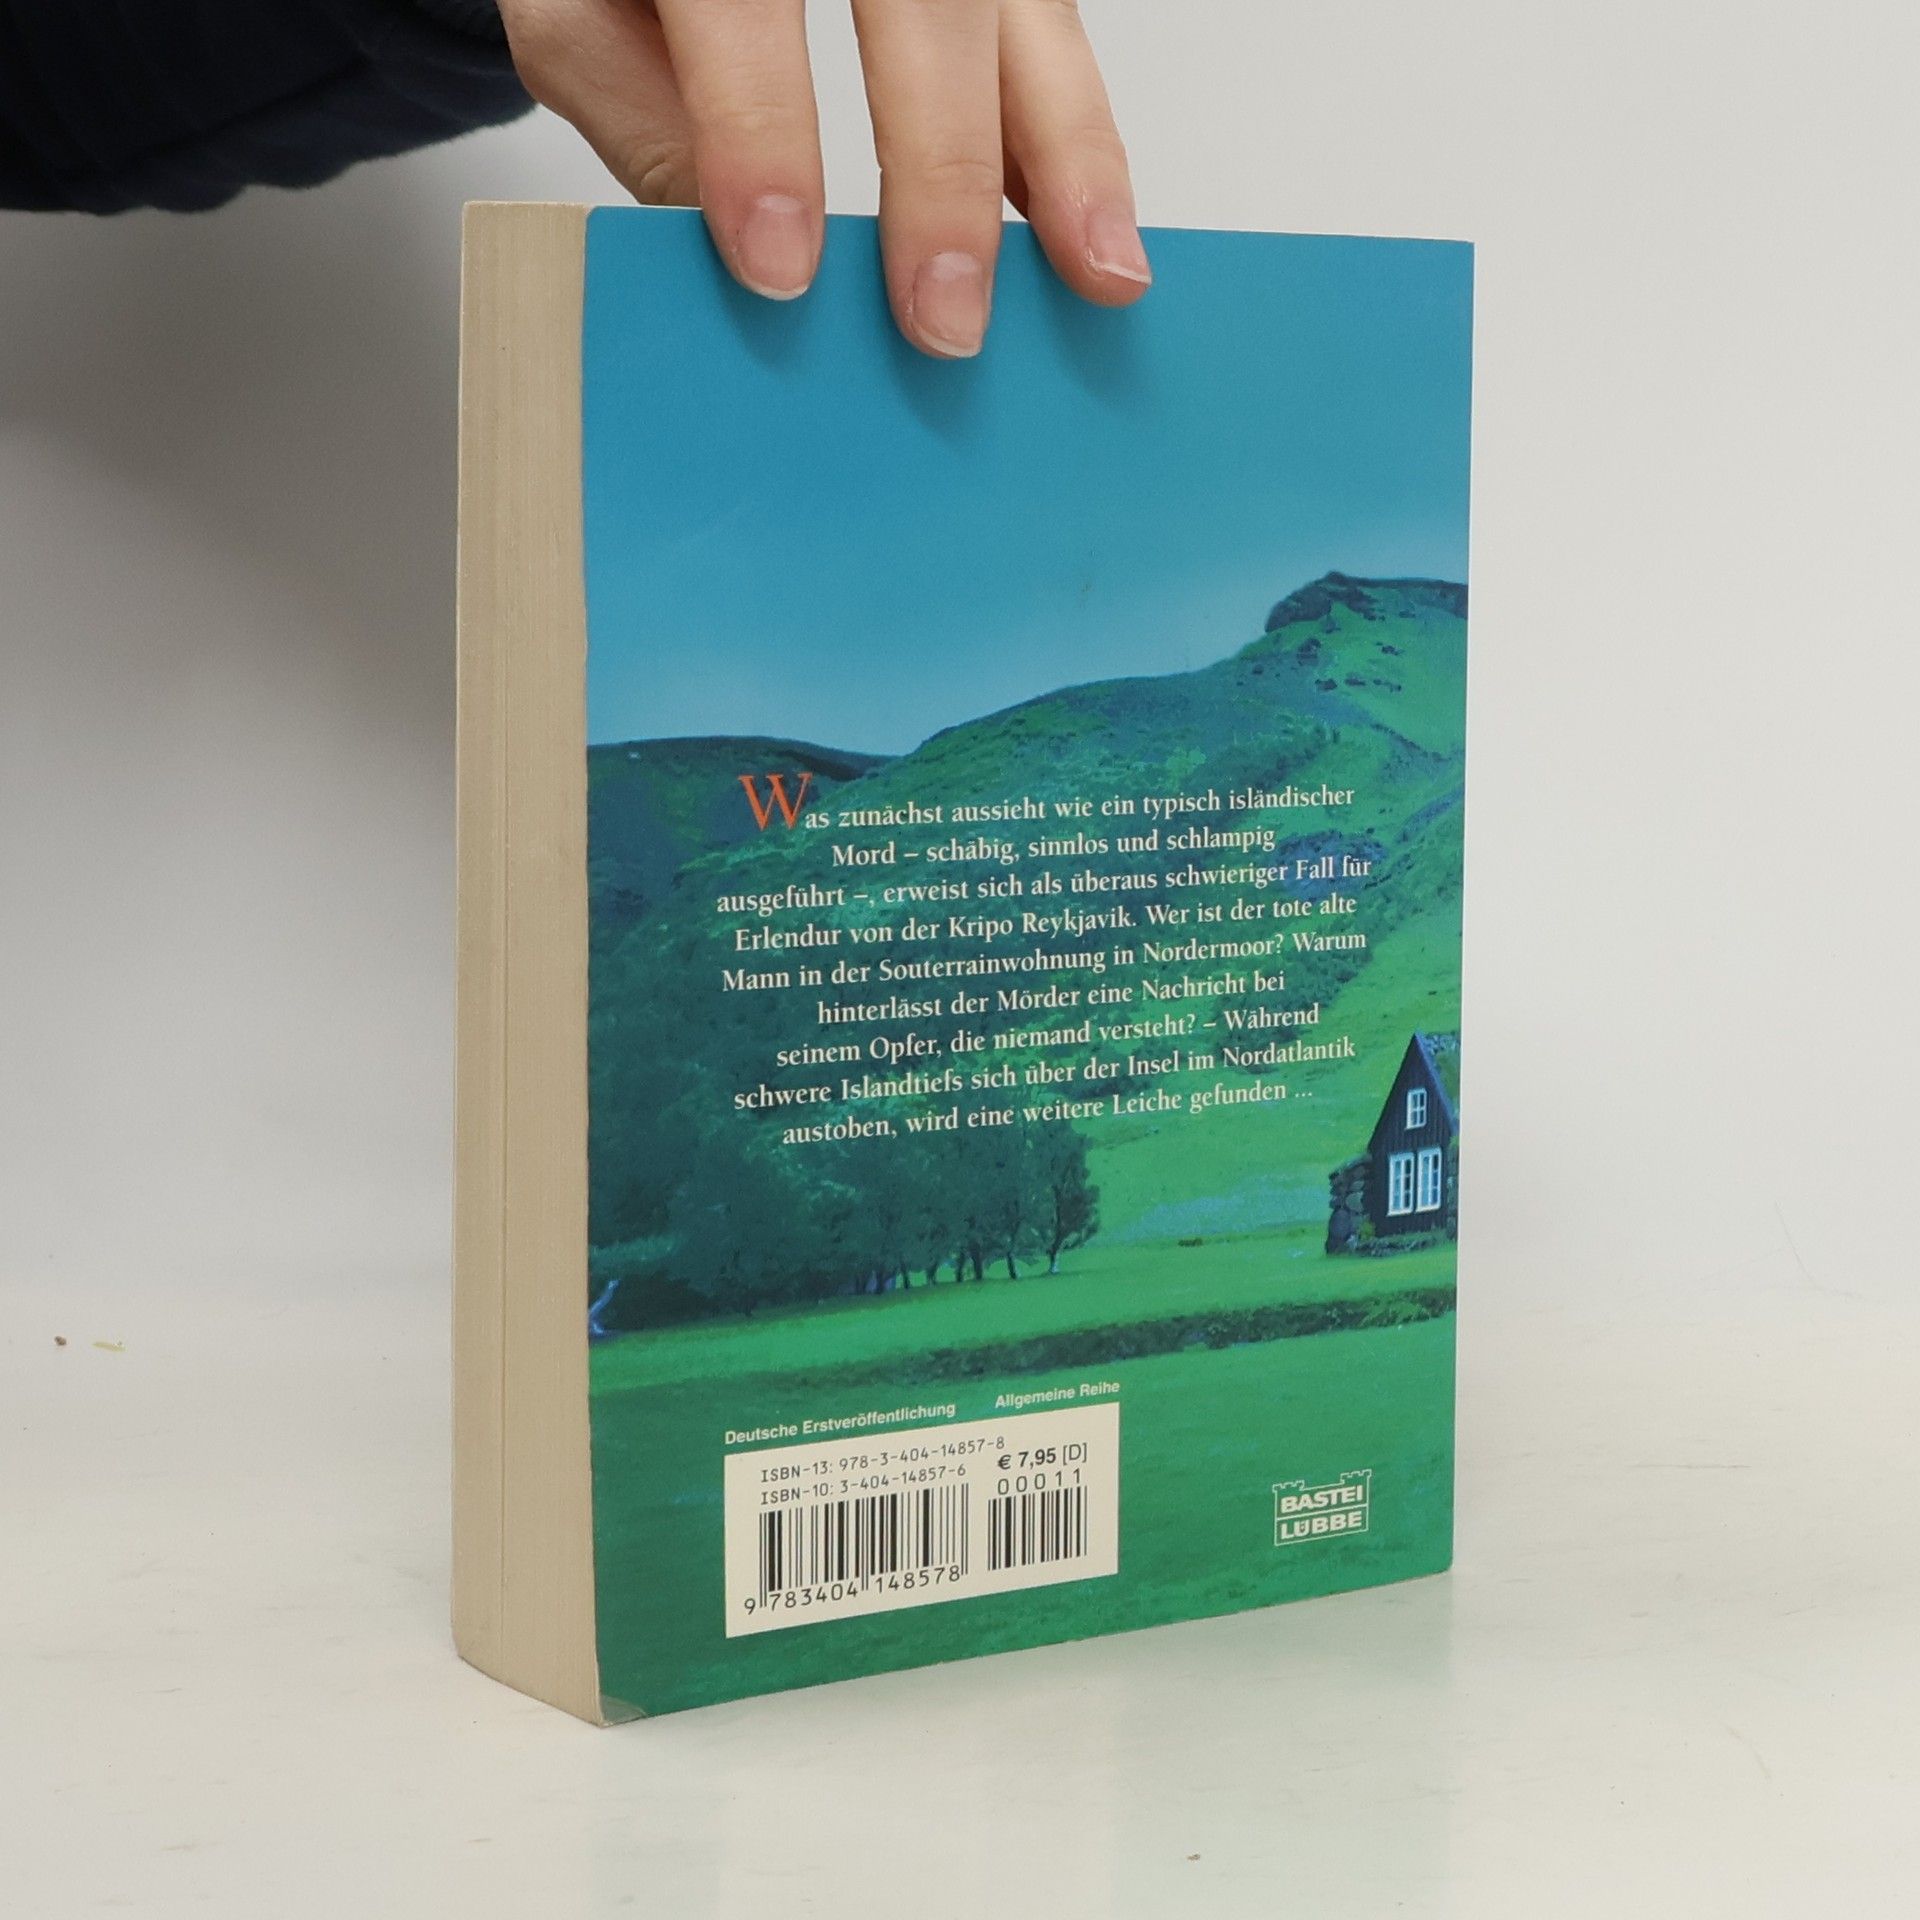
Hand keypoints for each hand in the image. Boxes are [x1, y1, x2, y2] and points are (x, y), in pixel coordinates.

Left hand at [495, 0, 1150, 357]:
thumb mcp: (585, 23)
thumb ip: (646, 123)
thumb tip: (749, 275)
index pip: (745, 6)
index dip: (761, 135)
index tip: (776, 265)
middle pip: (927, 10)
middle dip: (943, 174)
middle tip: (942, 320)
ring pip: (1028, 16)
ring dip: (1071, 157)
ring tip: (1097, 274)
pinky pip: (1055, 38)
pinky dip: (1076, 141)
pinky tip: (1090, 232)